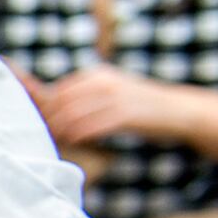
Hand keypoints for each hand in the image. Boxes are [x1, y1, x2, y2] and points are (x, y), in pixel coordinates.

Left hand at [26, 64, 183, 151]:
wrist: (178, 109)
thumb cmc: (139, 105)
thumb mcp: (110, 91)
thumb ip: (84, 97)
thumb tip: (51, 111)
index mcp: (96, 74)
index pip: (58, 91)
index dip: (45, 110)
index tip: (38, 124)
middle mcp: (103, 82)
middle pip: (62, 103)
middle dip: (50, 121)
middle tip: (43, 136)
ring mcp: (114, 97)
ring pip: (73, 116)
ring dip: (61, 131)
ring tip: (56, 141)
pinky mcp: (125, 115)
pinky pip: (92, 127)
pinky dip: (78, 136)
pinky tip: (74, 142)